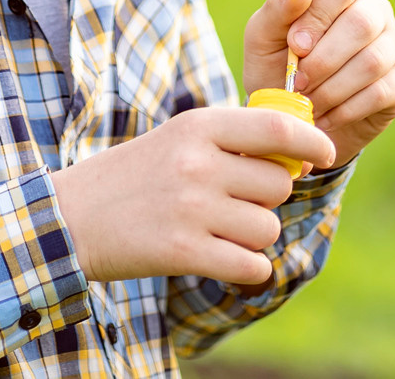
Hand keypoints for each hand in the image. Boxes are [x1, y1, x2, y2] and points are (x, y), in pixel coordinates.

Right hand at [49, 107, 335, 282]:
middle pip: (278, 184)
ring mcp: (191, 208)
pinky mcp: (184, 252)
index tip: (325, 153)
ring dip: (254, 237)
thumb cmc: (134, 177)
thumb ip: (232, 141)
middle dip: (269, 199)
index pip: (276, 128)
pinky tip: (222, 260)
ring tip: (219, 232)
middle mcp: (197, 163)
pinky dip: (246, 269)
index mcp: (197, 126)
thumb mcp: (178, 140)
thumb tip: (298, 156)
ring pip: (267, 228)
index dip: (312, 140)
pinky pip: (251, 265)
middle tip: (236, 203)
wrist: (69, 217)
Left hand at [245, 0, 394, 168]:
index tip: (295, 47)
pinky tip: (325, 117)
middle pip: (362, 23)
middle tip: (297, 83)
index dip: (316, 16)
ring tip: (308, 103)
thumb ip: (279, 9)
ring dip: (331, 89)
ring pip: (372, 61)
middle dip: (323, 60)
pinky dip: (345, 110)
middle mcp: (374, 11)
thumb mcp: (264, 38)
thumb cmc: (276, 68)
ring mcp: (394, 46)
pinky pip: (380, 92)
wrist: (295, 120)